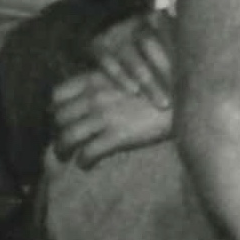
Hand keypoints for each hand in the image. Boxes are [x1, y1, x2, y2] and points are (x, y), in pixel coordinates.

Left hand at [49, 5, 180, 168]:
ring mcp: (104, 118)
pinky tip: (86, 164)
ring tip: (66, 157)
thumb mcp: (127, 75)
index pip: (58, 95)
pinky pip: (88, 153)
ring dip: (62, 150)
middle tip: (60, 142)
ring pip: (67, 137)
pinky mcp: (117, 137)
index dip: (55, 109)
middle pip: (59, 118)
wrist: (183, 98)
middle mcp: (94, 98)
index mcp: (95, 80)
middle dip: (56, 132)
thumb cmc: (159, 86)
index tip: (59, 118)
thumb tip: (91, 99)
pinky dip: (83, 161)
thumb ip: (106, 84)